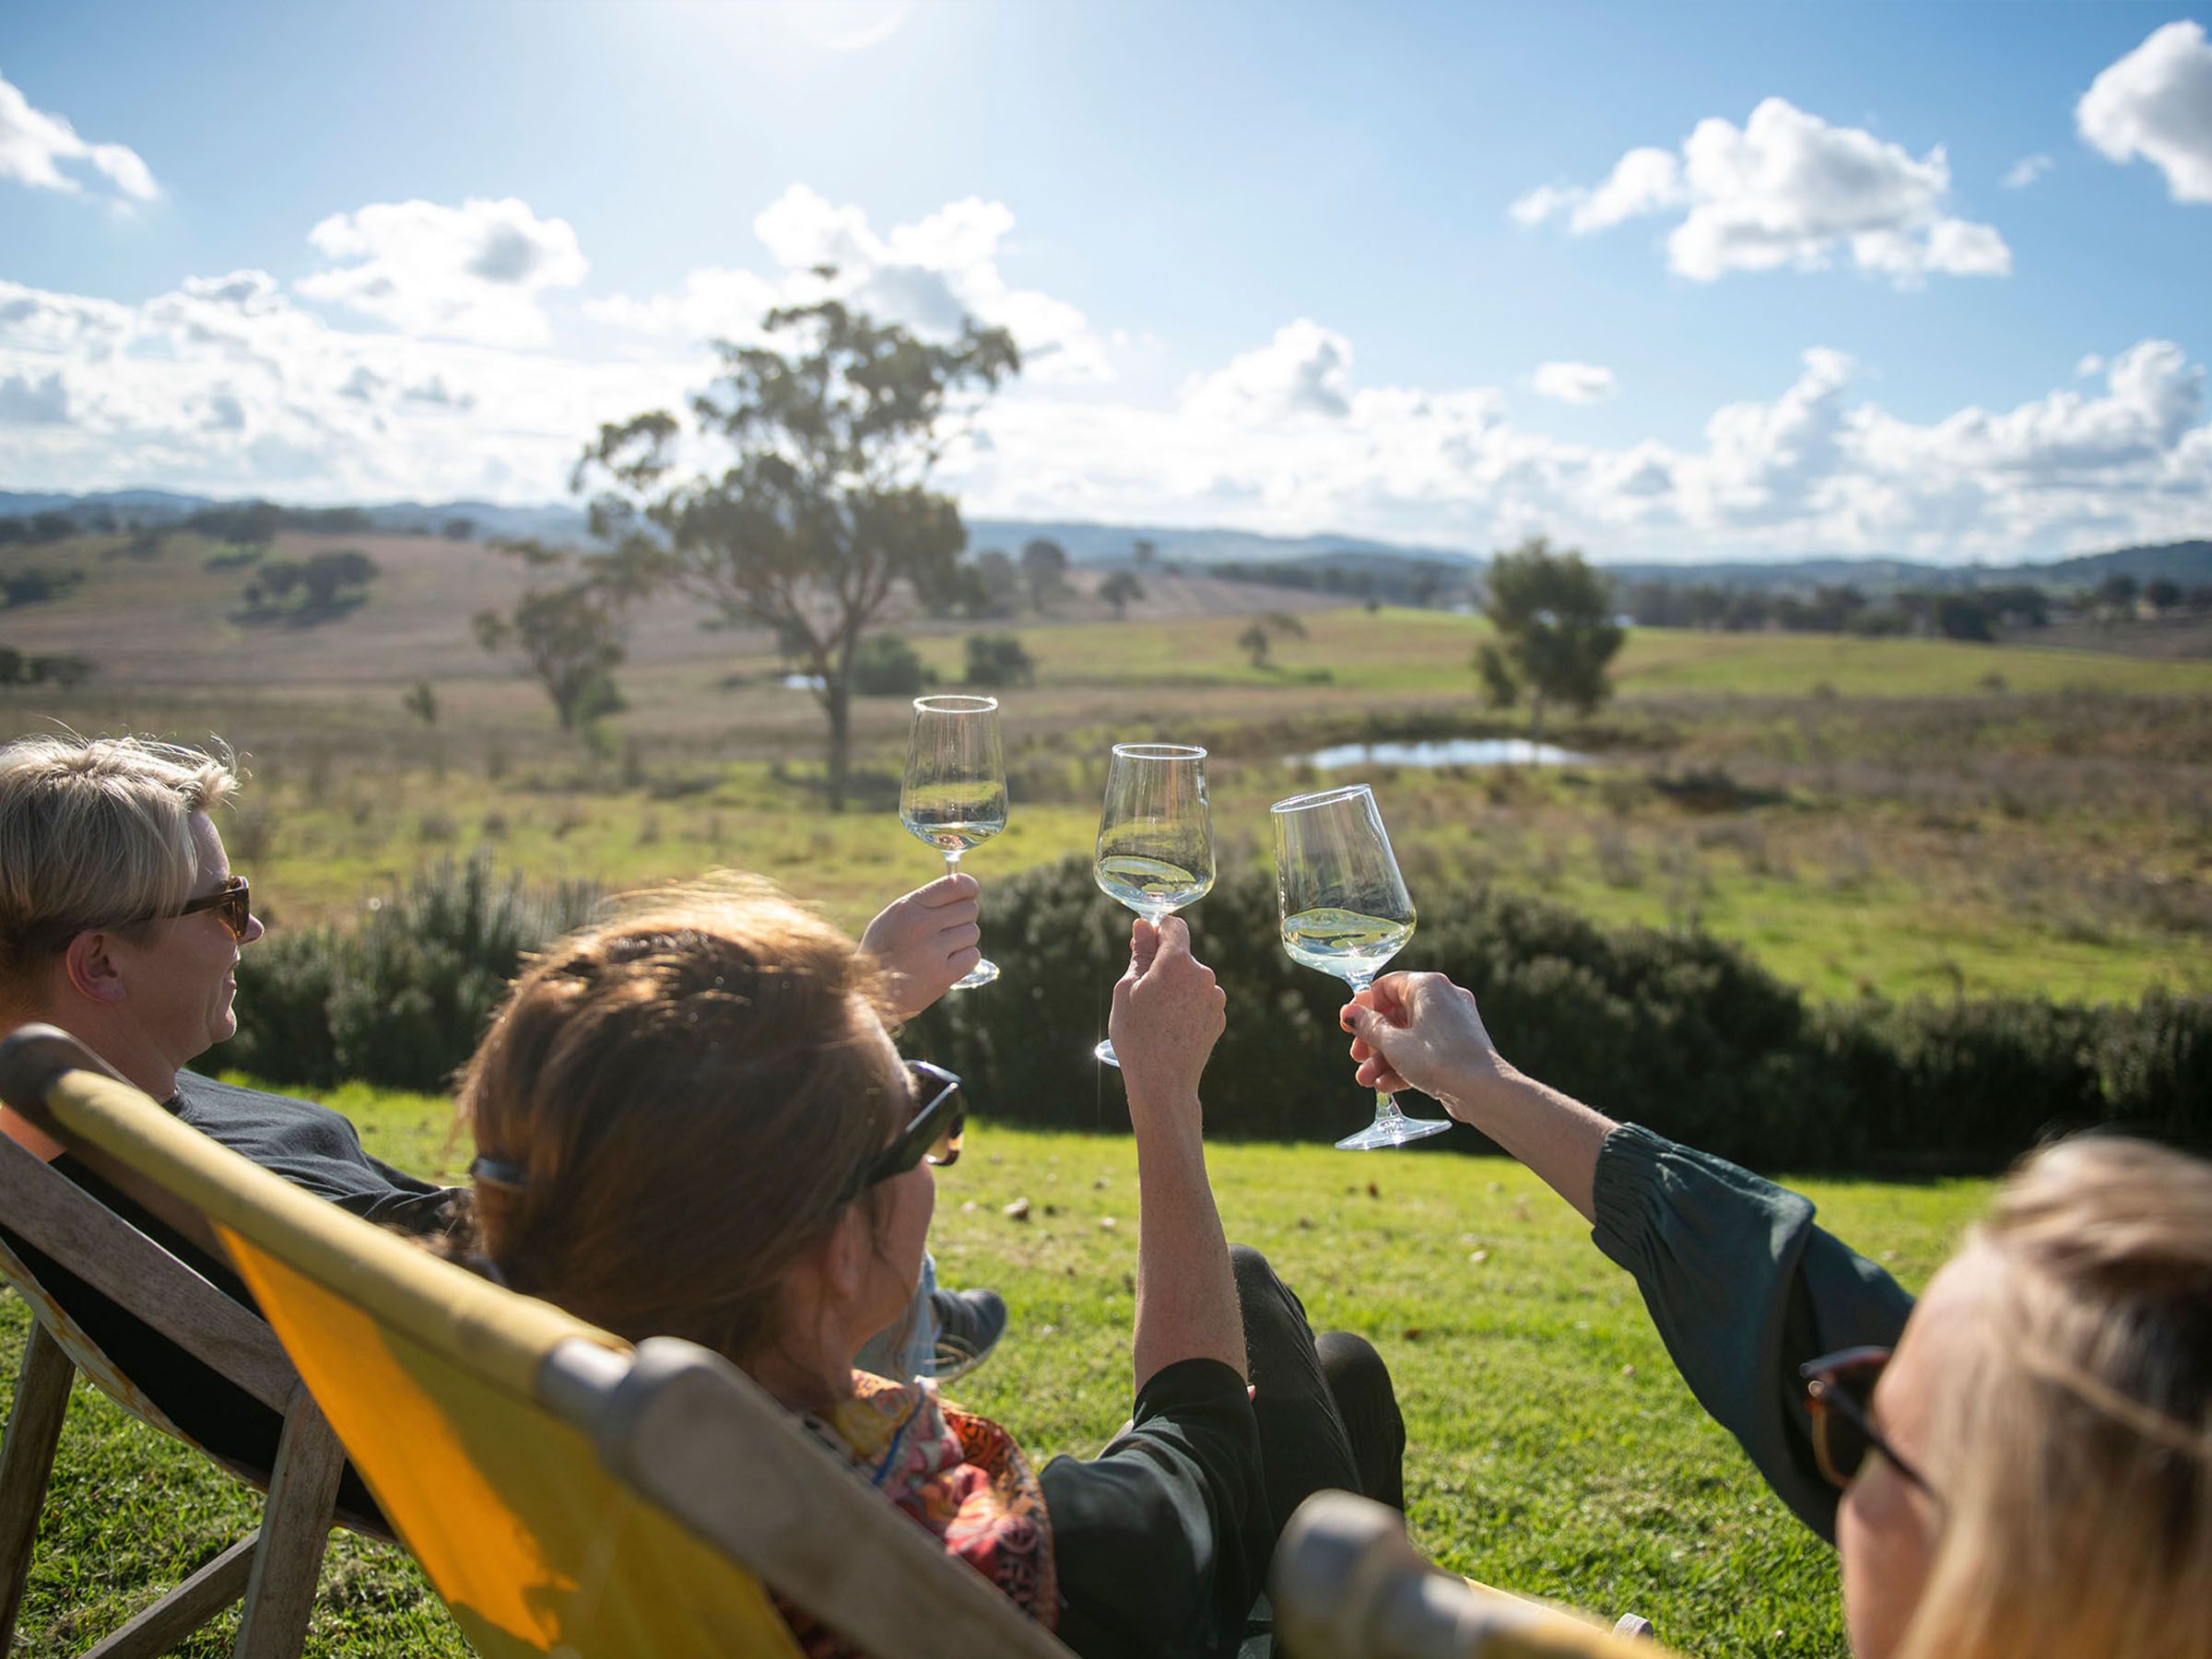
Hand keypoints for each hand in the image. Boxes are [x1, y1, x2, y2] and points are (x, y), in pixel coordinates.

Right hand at [860, 873, 981, 1020]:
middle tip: (947, 930)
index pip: (955, 885)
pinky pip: (973, 956)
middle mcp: (922, 925)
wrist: (870, 994)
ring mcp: (932, 951)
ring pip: (972, 933)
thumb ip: (923, 903)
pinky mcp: (942, 975)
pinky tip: (947, 964)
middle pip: (969, 909)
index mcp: (909, 907)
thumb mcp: (892, 918)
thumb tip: (962, 889)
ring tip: (940, 950)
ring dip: (963, 941)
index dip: (969, 887)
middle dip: (963, 918)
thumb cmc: (882, 952)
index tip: (970, 893)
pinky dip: (964, 960)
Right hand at [1109, 915, 1226, 1124]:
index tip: (1143, 945)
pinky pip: (1200, 1000)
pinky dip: (1186, 1006)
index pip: (1174, 926)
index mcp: (1179, 963)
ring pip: (1191, 980)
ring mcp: (1216, 998)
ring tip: (1157, 1017)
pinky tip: (1171, 1029)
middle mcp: (1204, 976)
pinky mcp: (1219, 1017)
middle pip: (1182, 956)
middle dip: (1163, 965)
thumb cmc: (1137, 1036)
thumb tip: (1144, 925)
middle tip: (1142, 993)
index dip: (1157, 931)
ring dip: (1176, 988)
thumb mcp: (1127, 990)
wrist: (1163, 1084)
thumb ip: (1141, 953)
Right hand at [1340, 972, 1508, 1119]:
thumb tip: (1349, 1013)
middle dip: (1372, 1040)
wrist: (1483, 1090)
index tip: (1347, 1025)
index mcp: (1428, 986)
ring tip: (1366, 1080)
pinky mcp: (1457, 1047)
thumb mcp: (1394, 1043)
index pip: (1386, 985)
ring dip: (1384, 1058)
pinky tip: (1385, 1086)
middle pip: (1396, 1014)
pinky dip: (1404, 1065)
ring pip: (1408, 1036)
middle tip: (1356, 1056)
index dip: (1363, 1006)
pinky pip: (1424, 1050)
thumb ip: (1368, 1026)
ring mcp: (1452, 1024)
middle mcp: (1443, 999)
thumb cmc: (1438, 1060)